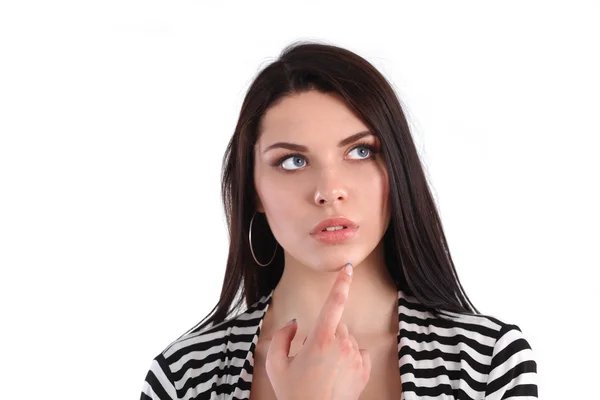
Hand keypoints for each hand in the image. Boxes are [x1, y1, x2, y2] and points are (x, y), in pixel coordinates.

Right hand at [265, 263, 370, 399]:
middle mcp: (342, 345)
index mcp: (320, 339)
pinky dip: (350, 357)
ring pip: (347, 339)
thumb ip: (281, 337)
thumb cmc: (294, 395)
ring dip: (336, 346)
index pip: (334, 303)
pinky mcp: (364, 370)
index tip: (348, 268)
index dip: (341, 283)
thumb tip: (295, 325)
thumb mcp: (275, 365)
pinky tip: (337, 372)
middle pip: (336, 325)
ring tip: (322, 370)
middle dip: (324, 333)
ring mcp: (355, 358)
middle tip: (310, 357)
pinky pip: (359, 353)